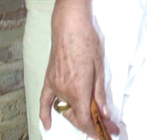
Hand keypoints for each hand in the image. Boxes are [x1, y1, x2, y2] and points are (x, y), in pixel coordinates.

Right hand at [39, 0, 115, 136]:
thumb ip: (100, 93)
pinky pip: (44, 102)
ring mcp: (55, 86)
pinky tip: (48, 124)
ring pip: (65, 109)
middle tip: (106, 124)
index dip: (98, 129)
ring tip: (91, 118)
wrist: (69, 26)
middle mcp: (64, 91)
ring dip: (77, 116)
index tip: (110, 132)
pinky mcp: (49, 79)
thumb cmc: (88, 42)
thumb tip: (104, 113)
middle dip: (91, 124)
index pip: (86, 119)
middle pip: (76, 117)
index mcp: (79, 90)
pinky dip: (45, 114)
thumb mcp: (100, 68)